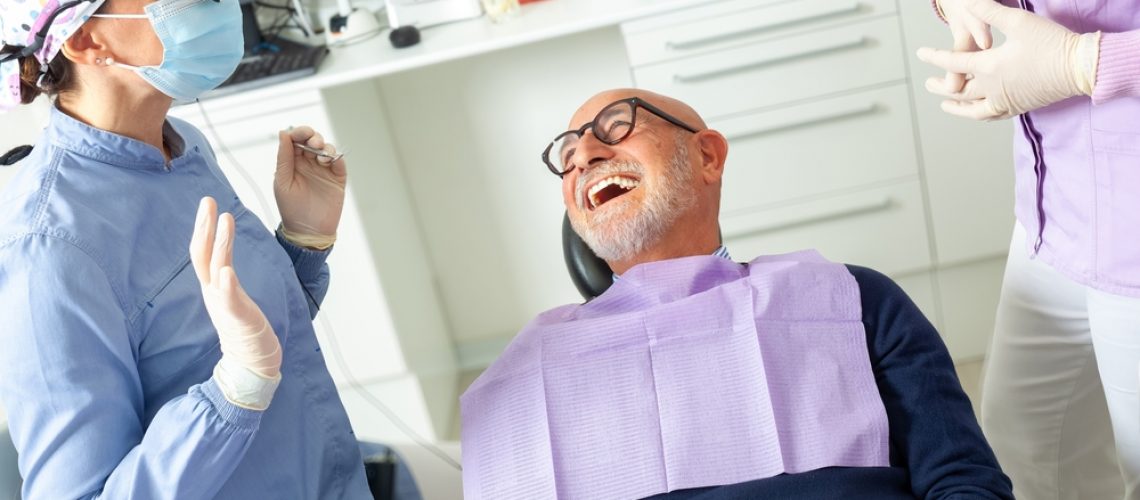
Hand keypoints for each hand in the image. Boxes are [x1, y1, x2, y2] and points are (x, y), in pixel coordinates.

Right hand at [191, 197, 281, 409]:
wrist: (251, 363)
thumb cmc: (244, 329)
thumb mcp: (231, 297)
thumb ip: (225, 279)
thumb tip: (223, 262)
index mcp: (213, 286)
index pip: (202, 252)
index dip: (202, 227)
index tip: (207, 204)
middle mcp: (214, 292)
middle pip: (201, 255)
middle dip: (204, 227)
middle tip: (207, 202)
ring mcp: (224, 305)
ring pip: (217, 270)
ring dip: (220, 244)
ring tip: (224, 219)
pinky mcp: (237, 318)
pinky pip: (229, 300)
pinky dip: (227, 284)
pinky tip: (227, 271)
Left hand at [274, 126, 346, 248]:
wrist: (309, 231)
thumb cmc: (292, 209)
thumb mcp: (282, 182)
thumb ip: (284, 158)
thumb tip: (283, 133)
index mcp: (292, 163)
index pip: (295, 140)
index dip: (298, 132)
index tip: (300, 133)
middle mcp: (308, 163)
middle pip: (312, 140)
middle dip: (313, 136)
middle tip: (313, 141)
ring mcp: (323, 170)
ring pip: (327, 148)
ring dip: (324, 145)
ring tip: (320, 154)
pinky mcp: (337, 178)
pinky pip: (339, 161)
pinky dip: (335, 156)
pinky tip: (328, 161)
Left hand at [917, 0, 1099, 119]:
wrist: (1080, 67)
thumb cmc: (1051, 42)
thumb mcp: (1019, 22)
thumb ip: (991, 12)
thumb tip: (969, 3)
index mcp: (989, 66)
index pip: (953, 62)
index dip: (934, 57)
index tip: (921, 54)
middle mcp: (993, 88)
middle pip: (958, 90)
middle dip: (941, 86)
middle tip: (928, 84)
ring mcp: (1005, 100)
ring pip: (972, 109)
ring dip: (956, 106)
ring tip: (945, 104)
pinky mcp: (1019, 107)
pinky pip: (991, 116)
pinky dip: (978, 114)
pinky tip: (975, 112)